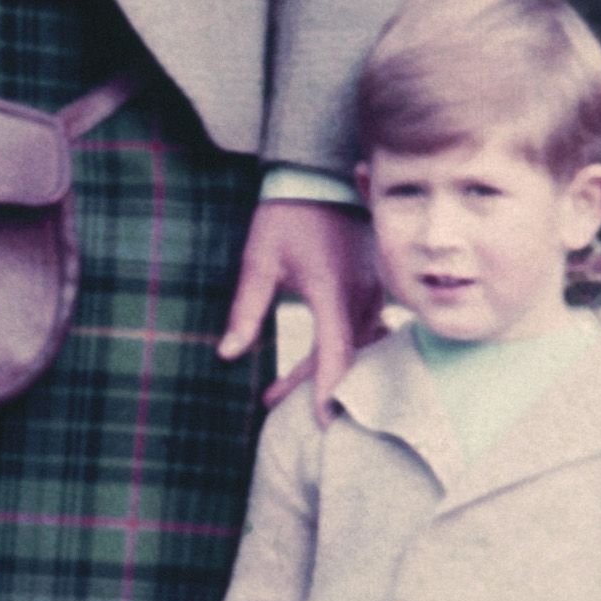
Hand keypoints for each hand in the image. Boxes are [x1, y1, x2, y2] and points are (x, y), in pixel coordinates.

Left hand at [219, 196, 382, 402]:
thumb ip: (246, 311)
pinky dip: (340, 350)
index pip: (336, 352)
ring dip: (322, 368)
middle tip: (271, 401)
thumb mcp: (258, 263)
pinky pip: (363, 329)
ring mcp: (372, 290)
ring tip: (279, 388)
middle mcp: (360, 295)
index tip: (323, 421)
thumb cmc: (286, 218)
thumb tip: (227, 354)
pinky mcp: (373, 286)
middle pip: (344, 356)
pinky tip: (314, 361)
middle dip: (310, 385)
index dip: (330, 390)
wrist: (318, 178)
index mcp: (332, 291)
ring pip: (355, 345)